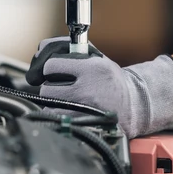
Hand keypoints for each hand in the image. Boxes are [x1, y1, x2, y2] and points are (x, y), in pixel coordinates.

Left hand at [28, 38, 172, 139]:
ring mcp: (85, 109)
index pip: (51, 66)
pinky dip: (57, 114)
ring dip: (52, 102)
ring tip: (66, 98)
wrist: (134, 104)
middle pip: (47, 88)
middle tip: (61, 86)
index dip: (50, 68)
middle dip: (50, 86)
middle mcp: (88, 88)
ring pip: (49, 105)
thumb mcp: (95, 57)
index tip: (55, 71)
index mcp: (91, 68)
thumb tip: (38, 50)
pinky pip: (56, 117)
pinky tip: (68, 109)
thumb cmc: (109, 78)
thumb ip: (67, 49)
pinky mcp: (83, 124)